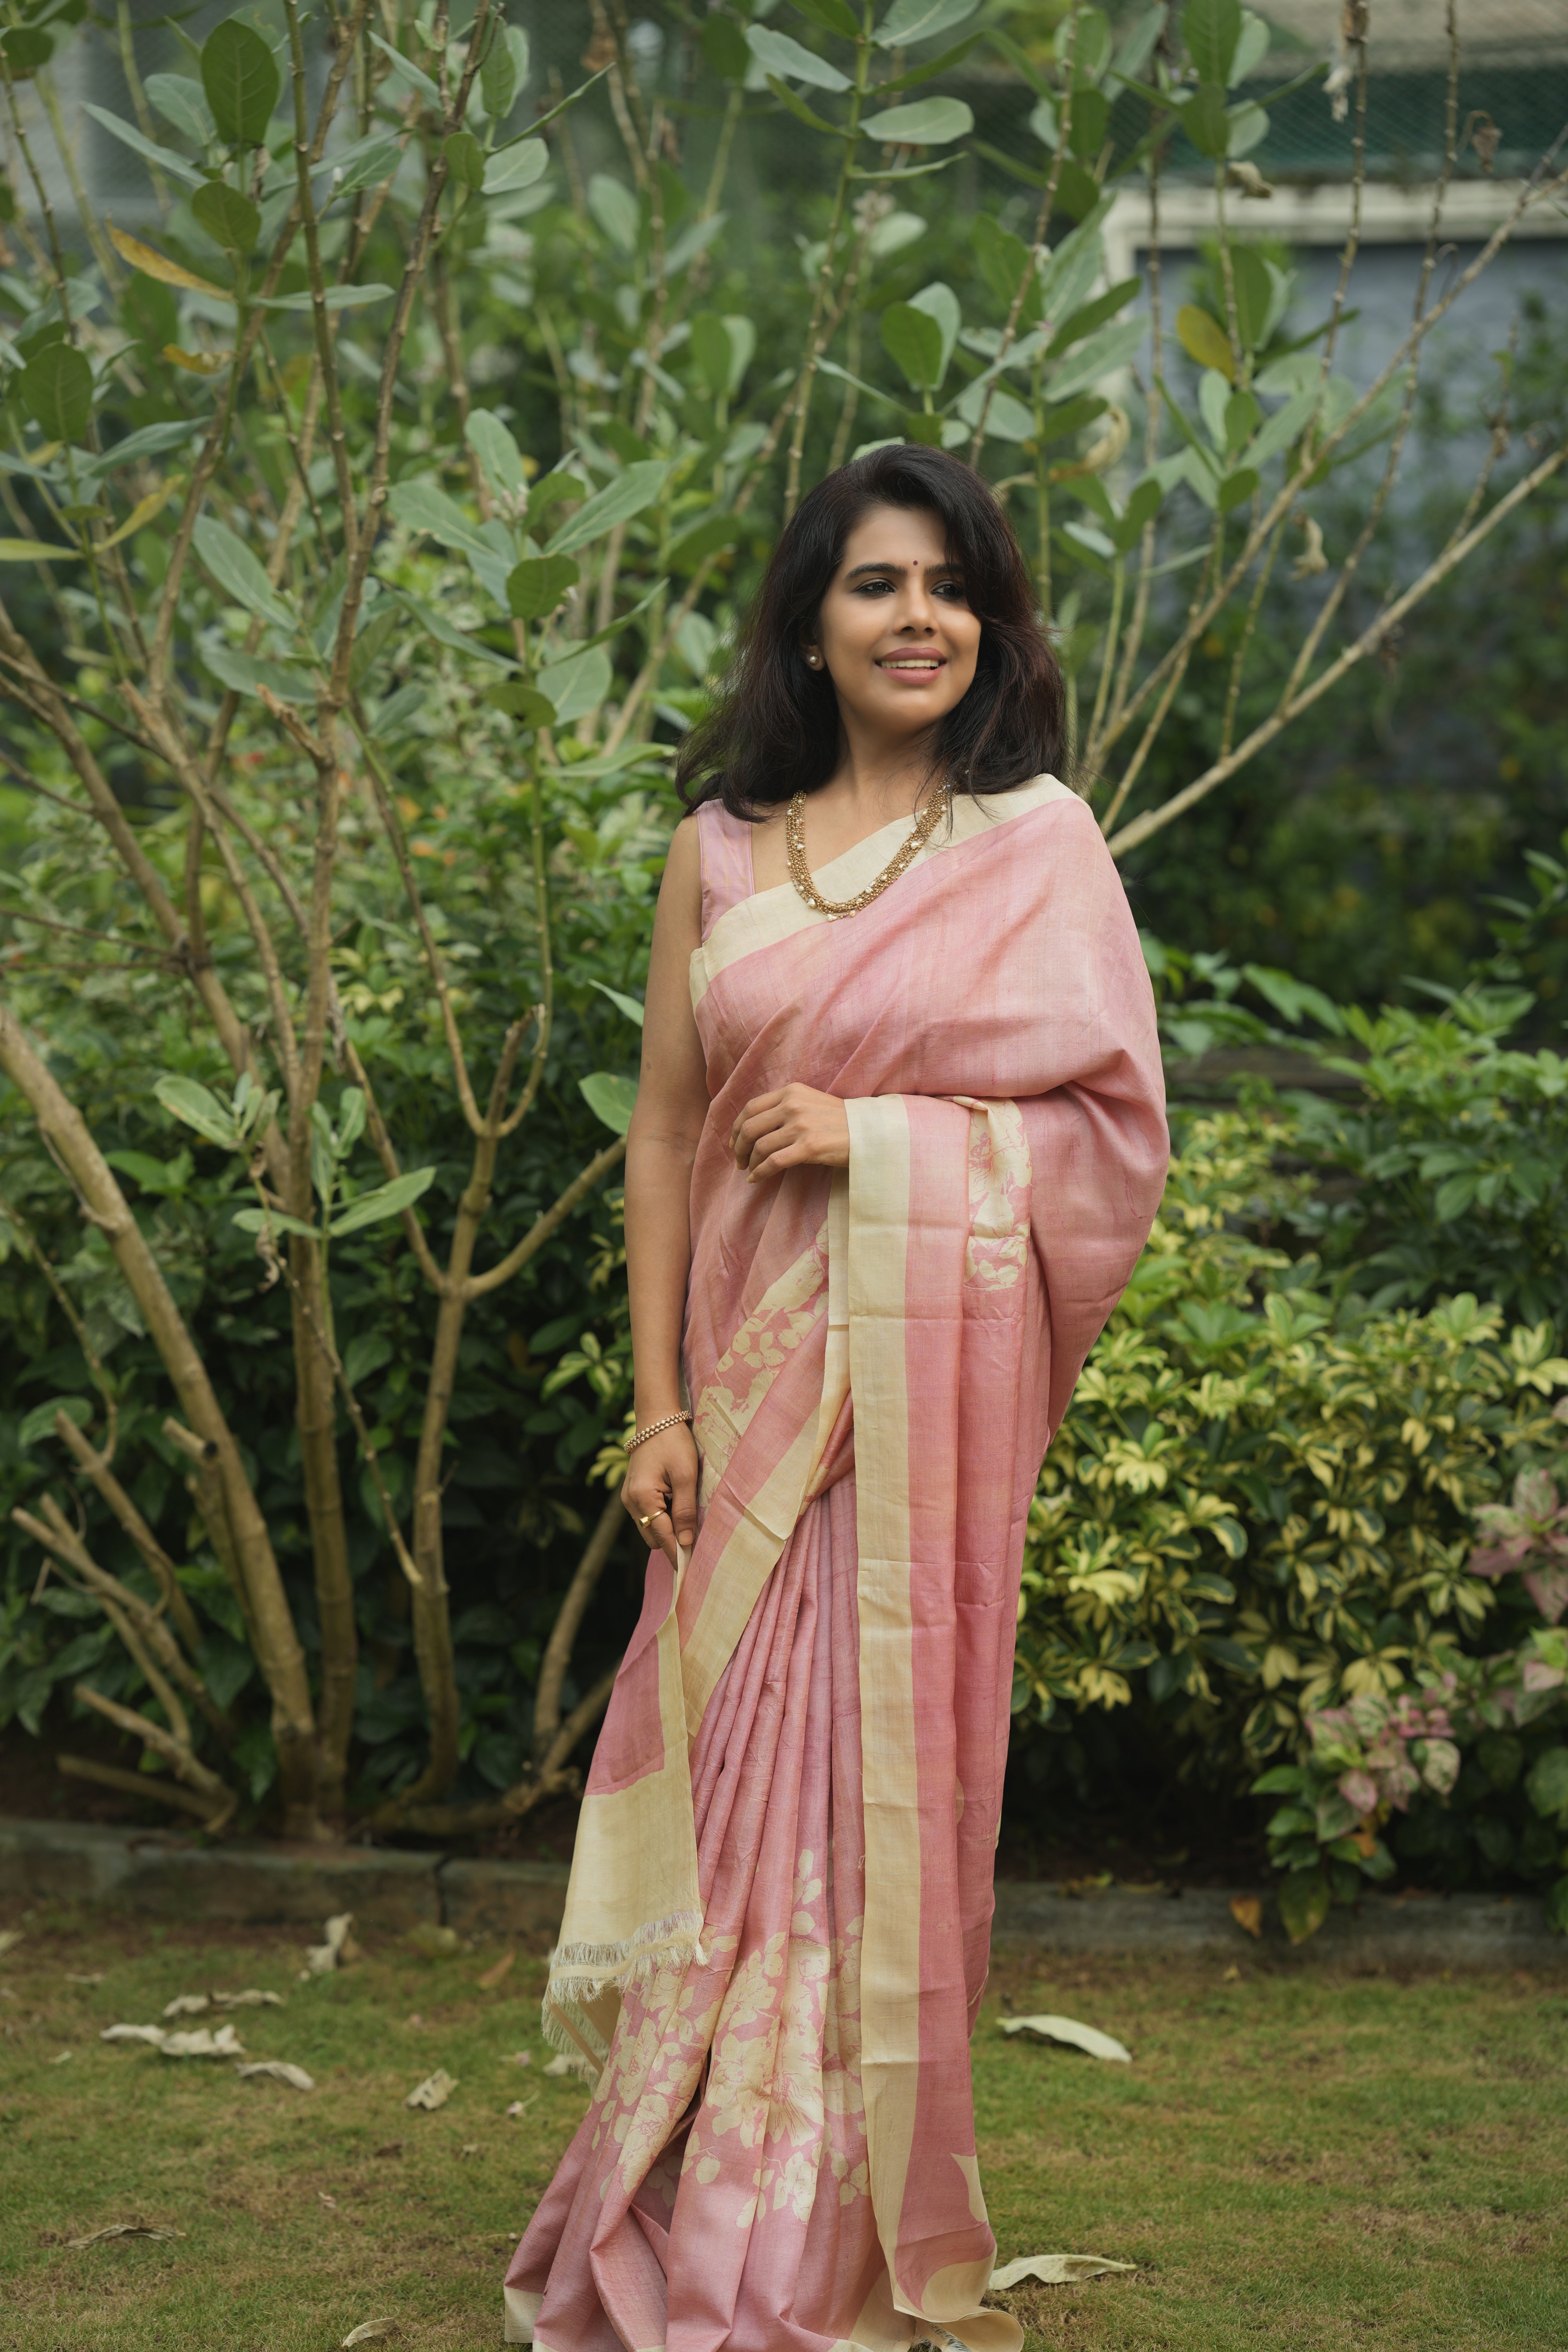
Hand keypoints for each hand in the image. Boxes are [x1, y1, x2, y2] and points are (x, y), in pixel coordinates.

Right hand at [621, 1422, 699, 1567]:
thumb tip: (686, 1542)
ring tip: (688, 1522)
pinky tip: (677, 1509)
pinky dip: (662, 1519)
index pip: (661, 1536)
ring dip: (667, 1530)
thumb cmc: (673, 1443)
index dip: (676, 1554)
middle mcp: (630, 1501)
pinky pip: (648, 1516)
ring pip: (649, 1528)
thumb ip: (685, 1510)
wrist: (656, 1419)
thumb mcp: (686, 1475)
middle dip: (672, 1543)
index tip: (688, 1572)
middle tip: (696, 1543)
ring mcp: (628, 1498)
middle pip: (652, 1537)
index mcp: (642, 1497)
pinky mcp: (633, 1493)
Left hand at [729, 1083, 849, 1182]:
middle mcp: (793, 1105)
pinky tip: (756, 1179)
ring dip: (749, 1162)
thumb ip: (785, 1108)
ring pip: (759, 1146)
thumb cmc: (840, 1121)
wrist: (871, 1132)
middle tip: (739, 1161)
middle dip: (738, 1147)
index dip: (736, 1127)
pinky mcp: (809, 1146)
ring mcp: (801, 1125)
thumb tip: (755, 1128)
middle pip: (749, 1127)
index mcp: (791, 1091)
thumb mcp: (810, 1102)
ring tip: (749, 1171)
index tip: (734, 1142)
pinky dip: (760, 1173)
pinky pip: (773, 1162)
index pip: (751, 1108)